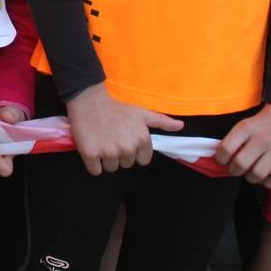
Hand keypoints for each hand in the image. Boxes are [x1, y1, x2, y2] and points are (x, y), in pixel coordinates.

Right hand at [65, 83, 183, 175]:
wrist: (89, 99)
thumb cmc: (117, 106)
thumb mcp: (142, 113)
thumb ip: (162, 121)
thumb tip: (181, 126)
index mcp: (142, 140)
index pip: (142, 160)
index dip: (134, 152)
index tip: (125, 141)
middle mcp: (127, 148)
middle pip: (126, 164)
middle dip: (119, 155)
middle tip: (112, 139)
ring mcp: (108, 152)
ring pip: (111, 168)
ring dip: (106, 159)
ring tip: (102, 142)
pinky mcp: (90, 154)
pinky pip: (95, 170)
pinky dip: (93, 164)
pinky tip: (92, 150)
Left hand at [216, 103, 270, 185]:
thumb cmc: (263, 123)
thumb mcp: (245, 124)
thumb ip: (233, 140)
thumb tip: (221, 159)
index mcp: (246, 128)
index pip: (226, 148)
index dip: (220, 158)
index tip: (222, 160)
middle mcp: (262, 139)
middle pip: (240, 164)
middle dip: (234, 170)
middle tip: (236, 168)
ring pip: (257, 174)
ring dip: (250, 177)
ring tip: (250, 172)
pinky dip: (268, 183)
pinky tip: (265, 176)